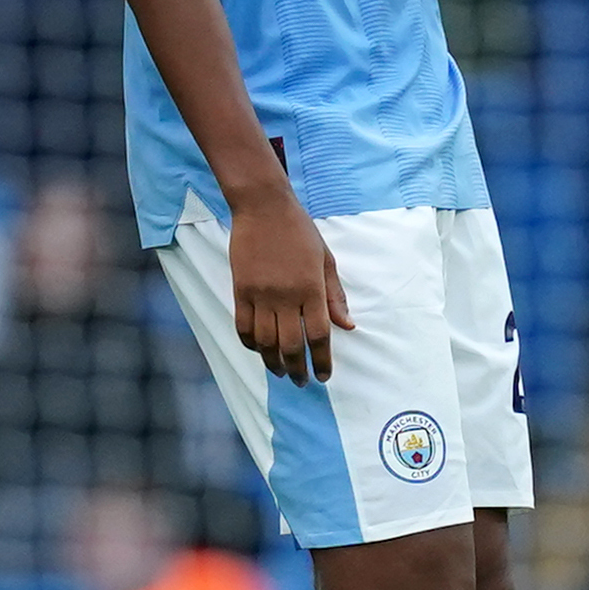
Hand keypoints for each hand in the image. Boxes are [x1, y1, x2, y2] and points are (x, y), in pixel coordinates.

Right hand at [228, 190, 350, 381]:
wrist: (263, 207)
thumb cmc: (300, 231)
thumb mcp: (325, 260)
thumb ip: (335, 296)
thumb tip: (347, 327)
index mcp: (312, 288)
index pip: (319, 335)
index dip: (321, 361)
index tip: (323, 376)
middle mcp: (286, 295)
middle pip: (290, 345)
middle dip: (297, 369)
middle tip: (301, 382)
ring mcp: (260, 294)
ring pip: (265, 341)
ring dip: (273, 362)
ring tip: (280, 372)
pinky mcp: (240, 290)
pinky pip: (243, 326)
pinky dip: (250, 343)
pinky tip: (259, 350)